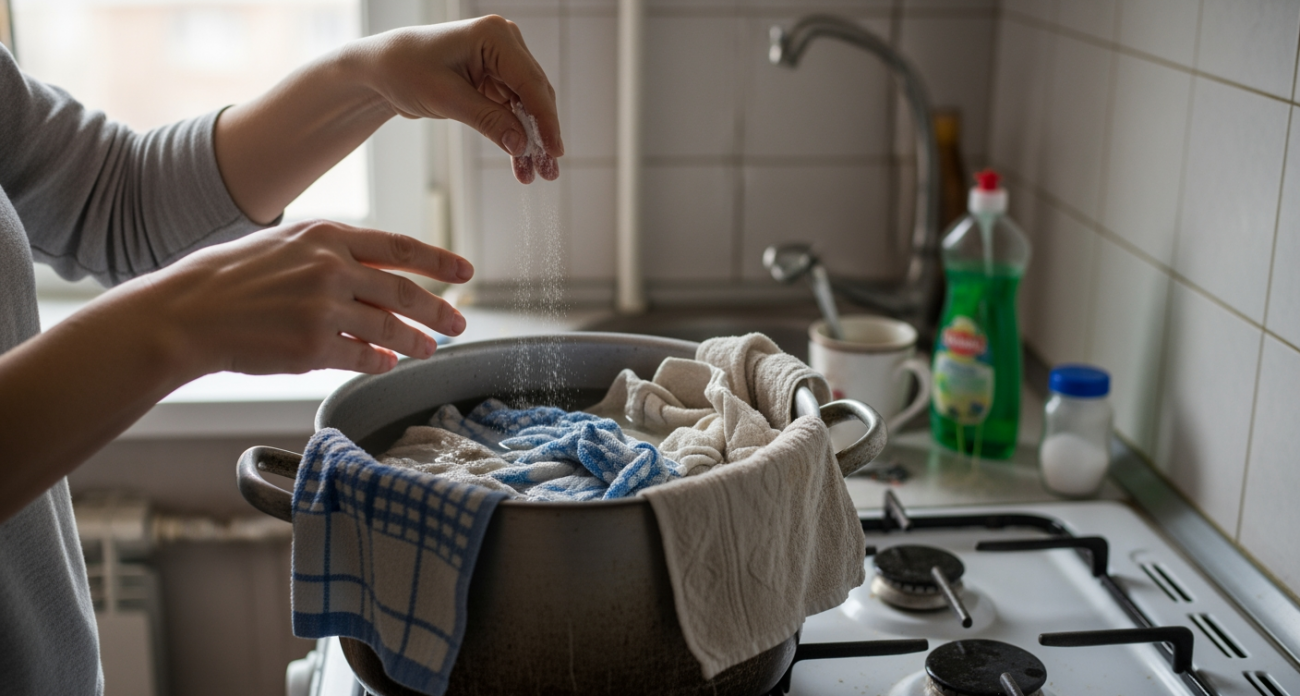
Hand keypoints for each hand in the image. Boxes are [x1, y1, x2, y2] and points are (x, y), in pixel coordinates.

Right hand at [134, 219, 472, 376]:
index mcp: (326, 236)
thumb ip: (335, 255)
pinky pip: (362, 357)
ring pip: (388, 328)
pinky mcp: (312, 346)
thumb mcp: (287, 245)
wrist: (187, 311)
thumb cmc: (233, 278)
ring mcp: (323, 308)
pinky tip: (387, 363)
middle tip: (458, 323)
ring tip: (429, 348)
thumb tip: (381, 273)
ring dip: (415, 341)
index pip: (398, 246)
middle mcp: (329, 268)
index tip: (464, 272)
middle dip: (438, 309)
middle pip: (403, 290)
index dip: (437, 261)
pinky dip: (380, 362)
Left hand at [358, 16, 563, 182]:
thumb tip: (522, 145)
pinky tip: (521, 162)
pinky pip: (512, 110)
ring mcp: (502, 61)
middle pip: (534, 95)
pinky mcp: (495, 78)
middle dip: (540, 134)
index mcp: (494, 36)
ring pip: (526, 106)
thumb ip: (488, 120)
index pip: (530, 82)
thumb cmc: (406, 71)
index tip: (554, 150)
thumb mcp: (446, 98)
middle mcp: (504, 43)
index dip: (546, 119)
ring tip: (537, 173)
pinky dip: (515, 135)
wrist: (383, 69)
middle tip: (549, 170)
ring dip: (530, 139)